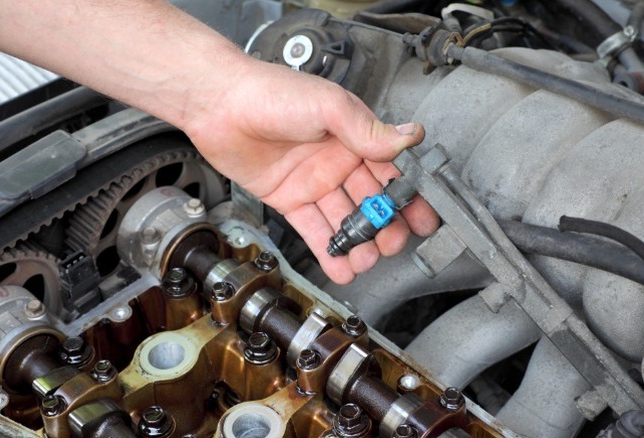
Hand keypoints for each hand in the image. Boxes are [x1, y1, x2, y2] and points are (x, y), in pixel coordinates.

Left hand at [184, 58, 439, 283]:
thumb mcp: (328, 106)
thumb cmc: (271, 93)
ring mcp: (313, 181)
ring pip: (343, 219)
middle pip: (370, 201)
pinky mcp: (288, 198)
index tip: (423, 218)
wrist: (219, 104)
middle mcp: (337, 160)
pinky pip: (313, 228)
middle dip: (385, 226)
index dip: (408, 197)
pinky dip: (328, 249)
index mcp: (353, 136)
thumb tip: (408, 137)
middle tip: (393, 245)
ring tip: (367, 260)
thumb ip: (367, 128)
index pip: (391, 171)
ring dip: (358, 242)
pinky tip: (342, 266)